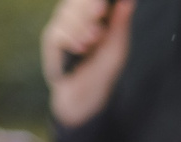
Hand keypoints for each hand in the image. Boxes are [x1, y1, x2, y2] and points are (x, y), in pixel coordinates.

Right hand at [44, 0, 132, 126]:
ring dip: (81, 24)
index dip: (93, 0)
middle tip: (101, 10)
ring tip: (94, 38)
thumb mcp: (116, 45)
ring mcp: (61, 26)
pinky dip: (70, 38)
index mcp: (91, 14)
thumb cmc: (102, 68)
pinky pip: (57, 32)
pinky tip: (81, 48)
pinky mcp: (51, 39)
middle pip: (75, 2)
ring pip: (66, 14)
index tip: (104, 5)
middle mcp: (75, 16)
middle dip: (88, 7)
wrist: (86, 94)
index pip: (88, 0)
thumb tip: (129, 0)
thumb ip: (119, 22)